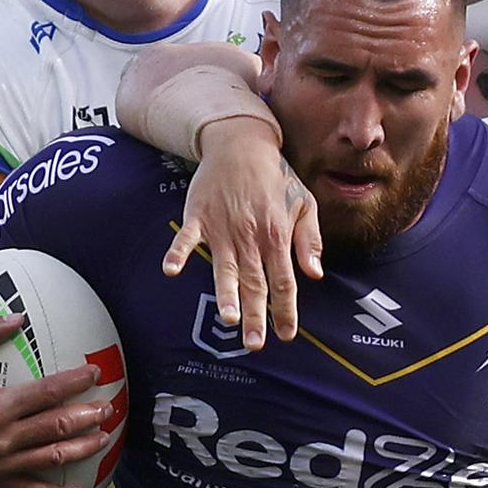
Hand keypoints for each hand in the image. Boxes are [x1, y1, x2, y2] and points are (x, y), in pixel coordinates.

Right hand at [0, 313, 112, 487]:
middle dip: (88, 416)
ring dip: (81, 449)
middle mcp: (0, 439)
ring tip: (104, 438)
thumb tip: (17, 318)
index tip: (93, 372)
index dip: (74, 381)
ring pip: (50, 459)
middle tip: (110, 407)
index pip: (47, 393)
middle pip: (56, 427)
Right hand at [162, 118, 322, 350]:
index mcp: (277, 236)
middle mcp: (251, 237)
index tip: (286, 334)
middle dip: (256, 315)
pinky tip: (172, 270)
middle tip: (254, 344)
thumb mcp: (304, 204)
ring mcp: (223, 228)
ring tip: (228, 318)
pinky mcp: (199, 216)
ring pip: (225, 267)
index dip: (285, 310)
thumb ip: (309, 240)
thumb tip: (314, 274)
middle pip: (255, 283)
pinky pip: (186, 238)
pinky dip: (178, 252)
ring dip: (226, 293)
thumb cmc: (276, 178)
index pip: (284, 281)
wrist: (242, 144)